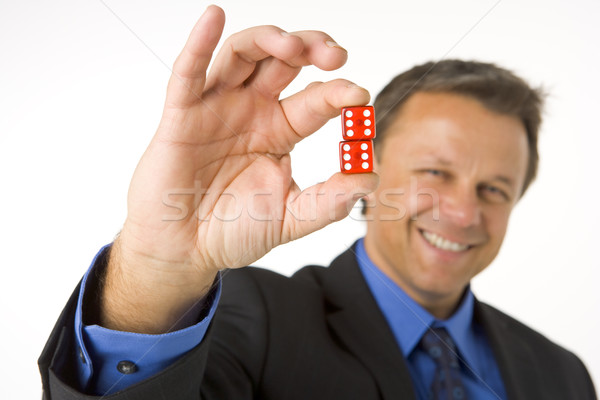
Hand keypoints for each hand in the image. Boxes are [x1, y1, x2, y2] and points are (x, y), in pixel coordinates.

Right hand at [102, 6, 377, 331]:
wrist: (185, 249)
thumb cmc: (232, 230)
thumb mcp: (291, 218)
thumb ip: (330, 200)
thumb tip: (371, 177)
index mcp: (280, 131)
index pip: (316, 99)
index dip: (339, 93)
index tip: (359, 97)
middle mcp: (252, 111)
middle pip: (284, 61)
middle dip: (312, 48)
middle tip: (336, 54)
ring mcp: (217, 108)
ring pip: (243, 54)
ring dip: (268, 40)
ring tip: (293, 46)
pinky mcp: (183, 115)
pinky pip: (188, 73)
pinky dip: (199, 42)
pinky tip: (214, 17)